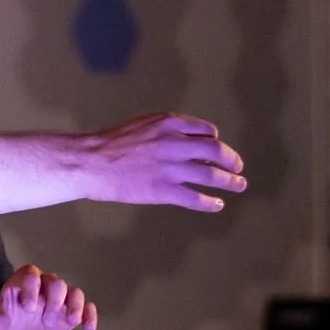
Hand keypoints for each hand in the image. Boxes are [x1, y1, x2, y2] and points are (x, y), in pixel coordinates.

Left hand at [0, 265, 97, 329]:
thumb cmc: (11, 317)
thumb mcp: (2, 320)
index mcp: (26, 279)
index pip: (31, 277)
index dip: (31, 290)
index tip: (28, 308)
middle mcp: (46, 283)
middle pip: (56, 283)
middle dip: (53, 300)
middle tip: (46, 320)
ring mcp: (62, 296)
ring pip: (74, 293)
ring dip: (74, 307)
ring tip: (71, 321)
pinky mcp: (74, 309)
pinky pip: (87, 307)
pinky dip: (89, 316)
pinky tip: (89, 328)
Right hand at [77, 113, 245, 211]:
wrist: (90, 162)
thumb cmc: (108, 144)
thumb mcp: (139, 126)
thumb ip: (161, 131)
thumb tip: (179, 142)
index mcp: (169, 124)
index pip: (204, 131)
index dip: (214, 139)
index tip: (217, 145)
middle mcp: (175, 144)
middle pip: (215, 152)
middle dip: (231, 160)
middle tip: (238, 168)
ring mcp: (171, 168)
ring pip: (210, 175)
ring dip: (228, 181)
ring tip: (239, 185)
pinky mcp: (163, 190)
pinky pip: (194, 197)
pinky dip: (209, 202)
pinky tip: (217, 204)